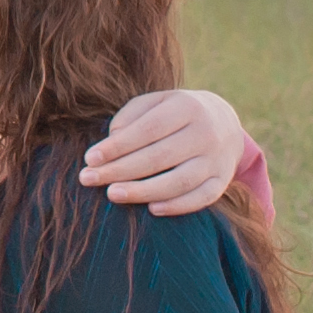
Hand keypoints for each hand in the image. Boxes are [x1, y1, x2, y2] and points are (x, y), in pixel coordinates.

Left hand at [81, 88, 247, 214]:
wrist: (224, 122)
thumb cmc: (175, 113)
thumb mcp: (156, 103)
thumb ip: (131, 117)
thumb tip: (111, 142)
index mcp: (187, 107)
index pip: (147, 130)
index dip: (117, 146)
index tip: (90, 159)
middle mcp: (206, 133)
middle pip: (159, 157)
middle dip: (120, 170)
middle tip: (88, 179)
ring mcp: (217, 159)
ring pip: (180, 181)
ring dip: (144, 191)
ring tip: (112, 194)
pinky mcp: (222, 181)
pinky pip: (202, 198)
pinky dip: (178, 206)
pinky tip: (151, 209)